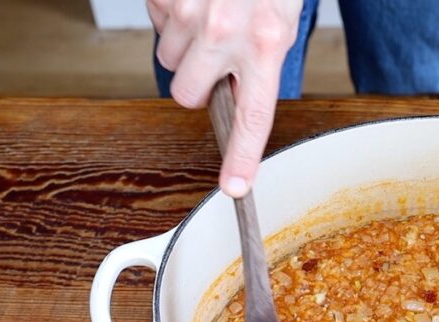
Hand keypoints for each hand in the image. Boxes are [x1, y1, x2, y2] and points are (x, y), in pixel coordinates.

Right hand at [148, 0, 302, 196]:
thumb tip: (236, 92)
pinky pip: (156, 21)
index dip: (242, 157)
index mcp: (266, 43)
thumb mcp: (281, 14)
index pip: (253, 117)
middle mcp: (225, 34)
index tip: (234, 187)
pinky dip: (170, 13)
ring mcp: (189, 14)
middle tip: (216, 54)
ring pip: (169, 58)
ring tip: (209, 12)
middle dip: (196, 81)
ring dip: (185, 44)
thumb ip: (261, 56)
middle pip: (186, 94)